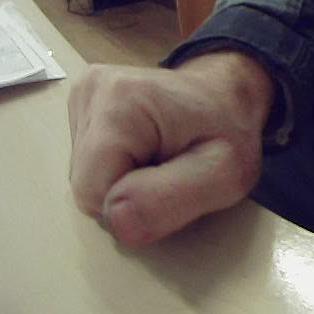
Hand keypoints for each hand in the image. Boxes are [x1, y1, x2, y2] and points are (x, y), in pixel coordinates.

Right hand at [67, 52, 274, 245]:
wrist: (226, 93)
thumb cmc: (230, 129)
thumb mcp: (224, 174)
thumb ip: (170, 201)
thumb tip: (117, 221)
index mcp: (120, 101)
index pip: (94, 193)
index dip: (136, 205)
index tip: (173, 179)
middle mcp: (92, 91)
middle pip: (87, 188)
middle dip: (130, 195)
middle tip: (171, 170)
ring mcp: (84, 98)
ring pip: (87, 180)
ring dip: (125, 183)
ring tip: (161, 157)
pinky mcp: (82, 109)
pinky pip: (89, 166)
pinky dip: (118, 170)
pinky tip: (144, 151)